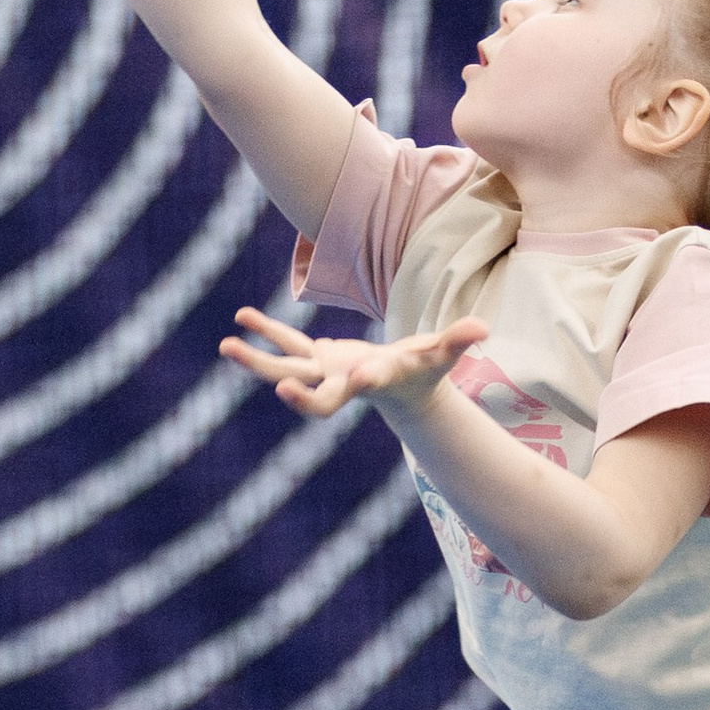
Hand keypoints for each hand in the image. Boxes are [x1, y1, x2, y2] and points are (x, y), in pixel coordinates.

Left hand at [220, 305, 487, 425]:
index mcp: (367, 383)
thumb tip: (483, 328)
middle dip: (277, 380)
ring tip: (226, 343)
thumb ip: (458, 341)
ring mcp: (324, 372)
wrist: (406, 392)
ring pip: (284, 368)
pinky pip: (287, 346)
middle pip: (303, 388)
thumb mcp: (442, 355)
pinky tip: (242, 317)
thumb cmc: (426, 373)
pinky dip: (266, 332)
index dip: (339, 388)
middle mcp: (339, 382)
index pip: (350, 391)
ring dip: (255, 358)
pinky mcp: (318, 360)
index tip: (325, 384)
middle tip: (256, 373)